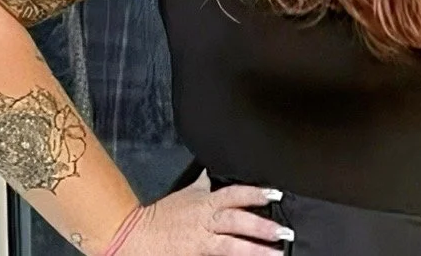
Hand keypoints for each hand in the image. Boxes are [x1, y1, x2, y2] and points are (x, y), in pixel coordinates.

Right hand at [105, 171, 293, 254]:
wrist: (136, 235)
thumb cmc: (163, 214)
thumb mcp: (186, 193)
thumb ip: (204, 184)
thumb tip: (211, 172)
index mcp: (206, 201)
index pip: (235, 194)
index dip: (255, 193)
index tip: (276, 194)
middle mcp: (206, 220)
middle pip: (238, 221)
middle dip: (261, 225)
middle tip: (284, 231)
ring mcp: (202, 241)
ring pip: (232, 245)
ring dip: (255, 249)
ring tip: (275, 252)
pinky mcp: (197, 255)